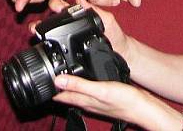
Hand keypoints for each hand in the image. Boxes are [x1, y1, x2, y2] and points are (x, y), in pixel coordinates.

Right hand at [46, 0, 128, 55]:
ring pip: (50, 28)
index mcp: (79, 14)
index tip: (54, 7)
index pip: (64, 5)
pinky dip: (44, 41)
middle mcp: (71, 23)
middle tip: (43, 19)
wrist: (119, 53)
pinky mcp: (67, 48)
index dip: (56, 4)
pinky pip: (54, 43)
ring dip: (40, 26)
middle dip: (44, 16)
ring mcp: (68, 35)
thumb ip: (95, 11)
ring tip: (34, 28)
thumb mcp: (107, 20)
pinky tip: (40, 41)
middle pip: (53, 15)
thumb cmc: (115, 36)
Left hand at [52, 75, 177, 128]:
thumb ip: (79, 84)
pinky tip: (83, 78)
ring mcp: (94, 100)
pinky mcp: (102, 96)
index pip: (59, 96)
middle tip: (44, 74)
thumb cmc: (124, 101)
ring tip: (58, 75)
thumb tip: (58, 80)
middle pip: (65, 94)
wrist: (143, 107)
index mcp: (83, 100)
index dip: (48, 88)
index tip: (38, 79)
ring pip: (75, 92)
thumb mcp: (99, 89)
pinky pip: (87, 90)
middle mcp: (87, 101)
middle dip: (55, 86)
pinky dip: (80, 84)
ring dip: (67, 84)